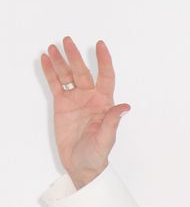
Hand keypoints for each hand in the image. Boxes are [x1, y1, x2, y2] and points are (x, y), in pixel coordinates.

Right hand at [40, 36, 129, 187]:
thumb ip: (113, 121)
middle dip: (75, 56)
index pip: (106, 77)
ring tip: (53, 48)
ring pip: (68, 75)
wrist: (81, 165)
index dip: (104, 61)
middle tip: (67, 41)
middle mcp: (90, 97)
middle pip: (82, 72)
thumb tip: (126, 107)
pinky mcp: (62, 104)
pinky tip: (46, 59)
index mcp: (104, 103)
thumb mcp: (106, 139)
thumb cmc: (97, 155)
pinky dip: (51, 72)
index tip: (100, 45)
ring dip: (61, 61)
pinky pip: (56, 84)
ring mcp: (75, 99)